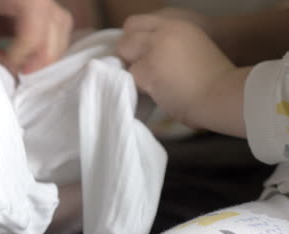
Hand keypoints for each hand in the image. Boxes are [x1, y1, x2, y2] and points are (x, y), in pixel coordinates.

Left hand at [0, 0, 72, 72]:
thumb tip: (12, 78)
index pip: (34, 21)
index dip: (24, 51)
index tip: (8, 69)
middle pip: (56, 22)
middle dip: (42, 55)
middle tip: (21, 75)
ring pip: (60, 24)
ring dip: (47, 51)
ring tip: (24, 68)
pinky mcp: (31, 5)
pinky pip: (53, 24)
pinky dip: (45, 45)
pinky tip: (27, 59)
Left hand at [117, 16, 235, 127]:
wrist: (224, 95)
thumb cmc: (214, 81)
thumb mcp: (191, 50)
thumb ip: (167, 47)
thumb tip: (142, 58)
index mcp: (177, 25)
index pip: (136, 23)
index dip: (134, 40)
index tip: (139, 56)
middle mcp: (164, 30)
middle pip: (126, 37)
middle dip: (129, 55)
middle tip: (142, 71)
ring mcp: (155, 47)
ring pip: (125, 56)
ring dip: (135, 71)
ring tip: (155, 83)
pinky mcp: (149, 68)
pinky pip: (132, 77)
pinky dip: (141, 87)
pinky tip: (158, 92)